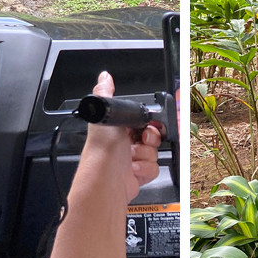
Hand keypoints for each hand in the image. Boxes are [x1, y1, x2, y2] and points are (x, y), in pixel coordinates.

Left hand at [83, 72, 161, 201]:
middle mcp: (124, 144)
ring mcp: (132, 160)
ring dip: (146, 154)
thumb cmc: (102, 151)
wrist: (106, 181)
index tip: (149, 123)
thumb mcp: (105, 115)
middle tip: (142, 139)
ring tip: (133, 156)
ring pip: (154, 152)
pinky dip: (145, 168)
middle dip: (150, 137)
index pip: (141, 120)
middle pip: (152, 135)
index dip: (148, 121)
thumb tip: (104, 76)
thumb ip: (105, 94)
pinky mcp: (138, 175)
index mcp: (118, 129)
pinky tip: (133, 169)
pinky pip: (154, 168)